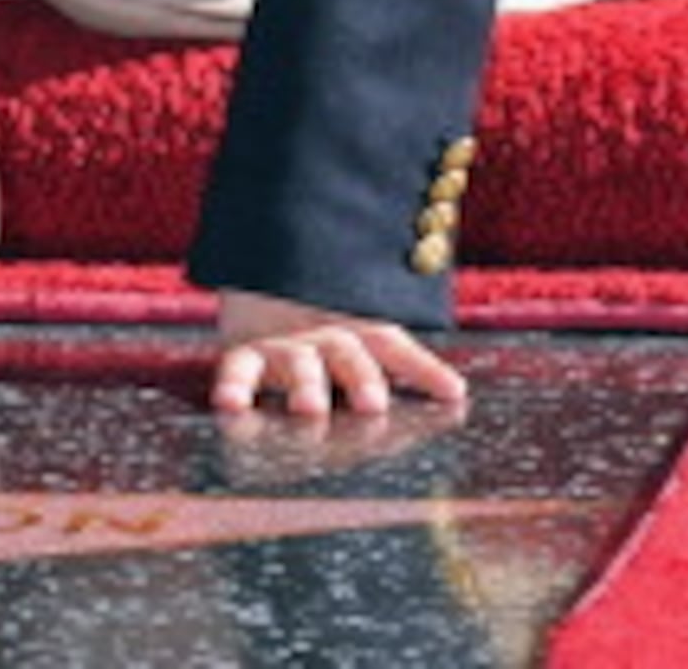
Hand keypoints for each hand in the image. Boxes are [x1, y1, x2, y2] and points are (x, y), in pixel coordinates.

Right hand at [208, 290, 469, 418]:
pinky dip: (233, 385)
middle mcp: (325, 339)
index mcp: (360, 336)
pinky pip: (236, 368)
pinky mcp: (243, 354)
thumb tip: (458, 394)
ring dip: (305, 383)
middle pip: (347, 353)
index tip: (453, 393)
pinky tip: (229, 405)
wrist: (262, 282)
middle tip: (372, 404)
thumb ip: (406, 369)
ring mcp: (284, 347)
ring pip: (297, 362)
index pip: (395, 347)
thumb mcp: (365, 345)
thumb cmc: (329, 337)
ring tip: (309, 406)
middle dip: (361, 377)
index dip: (424, 368)